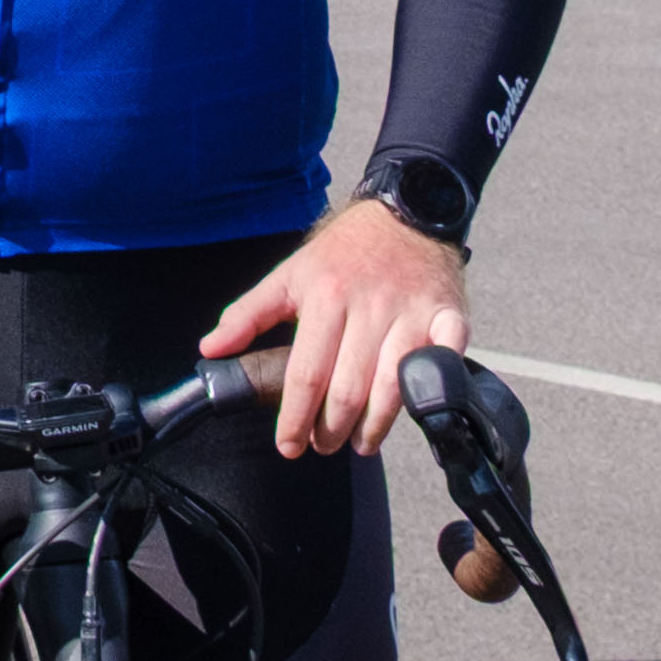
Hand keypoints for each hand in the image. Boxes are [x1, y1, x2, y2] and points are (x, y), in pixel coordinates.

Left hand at [203, 198, 467, 456]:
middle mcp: (370, 307)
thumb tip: (210, 348)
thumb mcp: (287, 276)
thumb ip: (247, 314)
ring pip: (393, 384)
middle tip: (323, 445)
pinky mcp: (449, 316)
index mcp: (324, 298)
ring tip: (360, 441)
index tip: (288, 445)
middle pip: (348, 387)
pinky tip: (415, 411)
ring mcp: (413, 313)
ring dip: (376, 424)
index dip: (294, 417)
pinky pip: (445, 360)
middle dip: (332, 427)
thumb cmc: (341, 253)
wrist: (404, 215)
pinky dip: (432, 389)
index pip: (305, 373)